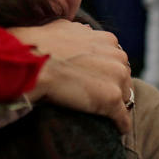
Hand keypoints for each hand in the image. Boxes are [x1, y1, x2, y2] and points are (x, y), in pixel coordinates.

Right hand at [11, 21, 132, 133]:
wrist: (34, 64)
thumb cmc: (42, 46)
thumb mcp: (65, 28)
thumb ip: (81, 32)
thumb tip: (85, 33)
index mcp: (108, 40)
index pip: (115, 60)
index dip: (106, 71)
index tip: (96, 79)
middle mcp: (117, 57)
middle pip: (123, 77)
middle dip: (113, 86)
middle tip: (97, 97)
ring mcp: (116, 79)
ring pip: (124, 97)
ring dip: (116, 105)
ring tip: (104, 115)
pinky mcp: (111, 100)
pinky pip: (122, 118)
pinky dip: (120, 125)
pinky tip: (117, 131)